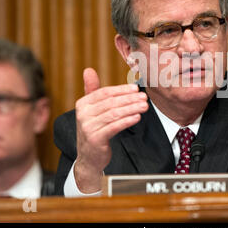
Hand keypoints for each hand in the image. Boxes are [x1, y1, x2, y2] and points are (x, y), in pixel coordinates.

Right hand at [74, 68, 147, 192]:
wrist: (89, 157)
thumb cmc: (94, 129)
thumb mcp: (91, 110)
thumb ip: (92, 90)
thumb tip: (88, 70)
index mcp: (83, 104)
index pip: (105, 93)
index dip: (121, 90)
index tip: (136, 88)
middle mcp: (83, 114)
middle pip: (111, 103)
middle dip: (130, 99)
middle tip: (144, 97)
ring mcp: (88, 127)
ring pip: (114, 114)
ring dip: (131, 108)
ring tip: (145, 106)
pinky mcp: (95, 139)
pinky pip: (114, 127)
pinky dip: (127, 121)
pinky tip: (137, 117)